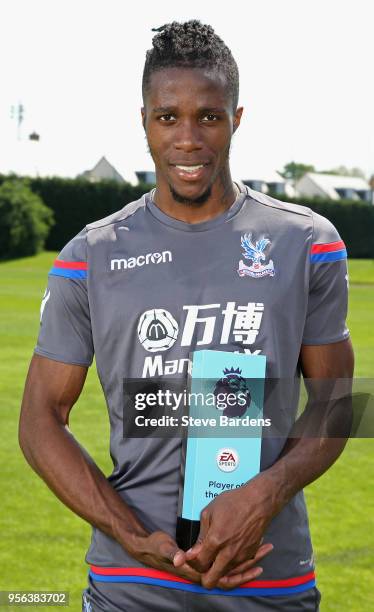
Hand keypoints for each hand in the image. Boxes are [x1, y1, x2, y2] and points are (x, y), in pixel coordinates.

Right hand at [124, 529, 268, 590]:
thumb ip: (172, 553)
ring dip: (248, 559)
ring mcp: (201, 567)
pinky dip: (239, 556)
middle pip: (231, 573)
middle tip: (266, 549)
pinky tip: (249, 545)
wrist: (146, 549)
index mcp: (193, 569)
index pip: (220, 576)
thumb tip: (182, 559)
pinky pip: (224, 562)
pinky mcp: (202, 559)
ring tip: (265, 546)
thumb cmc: (155, 547)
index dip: (239, 572)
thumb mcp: (163, 547)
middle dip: (251, 563)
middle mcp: (200, 571)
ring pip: (230, 568)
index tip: (255, 562)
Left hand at [175, 475, 275, 588]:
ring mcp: (241, 556)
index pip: (199, 565)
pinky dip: (231, 563)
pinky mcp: (250, 555)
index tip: (193, 555)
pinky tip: (229, 548)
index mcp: (215, 541)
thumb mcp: (209, 512)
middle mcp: (228, 553)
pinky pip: (236, 567)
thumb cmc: (233, 502)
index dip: (193, 562)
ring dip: (218, 569)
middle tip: (203, 562)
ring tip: (216, 553)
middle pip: (211, 580)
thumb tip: (192, 552)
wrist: (259, 502)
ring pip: (224, 575)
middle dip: (203, 575)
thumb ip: (201, 535)